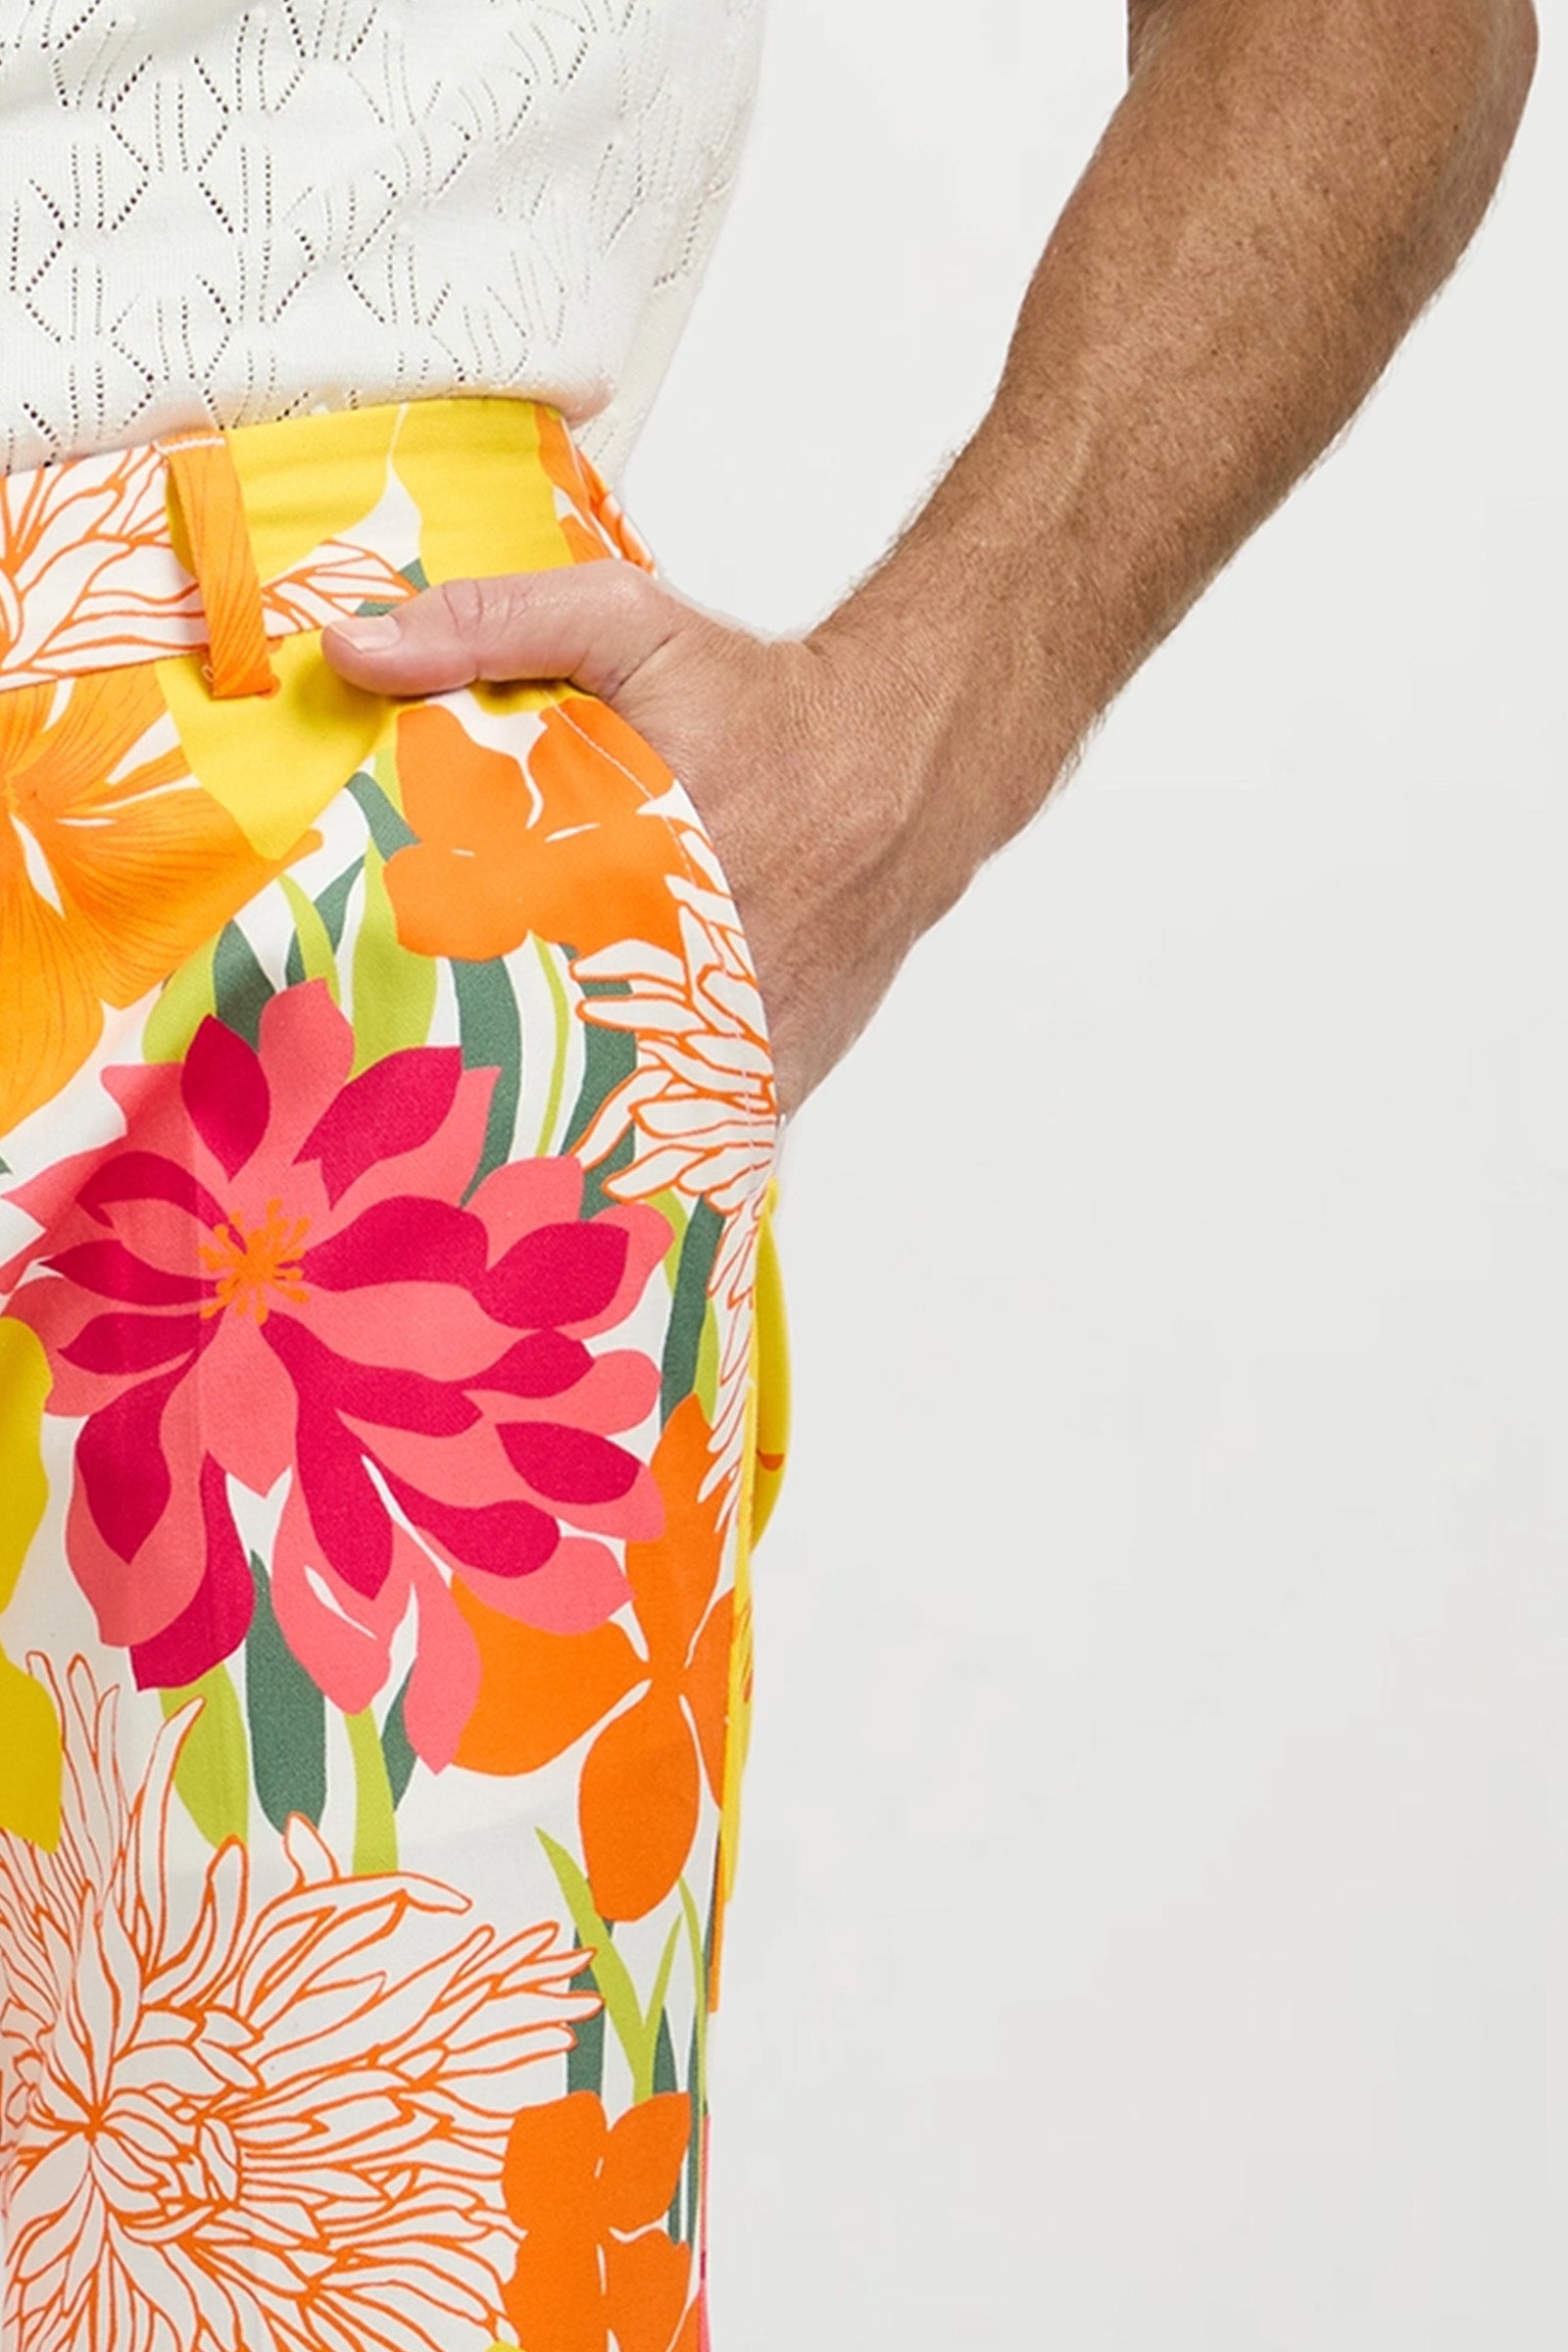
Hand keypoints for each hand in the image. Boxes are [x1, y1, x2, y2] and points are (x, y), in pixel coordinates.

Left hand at [322, 567, 931, 1116]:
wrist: (905, 763)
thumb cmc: (760, 698)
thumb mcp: (626, 624)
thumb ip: (488, 627)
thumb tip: (353, 650)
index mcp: (641, 858)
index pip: (504, 946)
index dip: (428, 979)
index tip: (363, 995)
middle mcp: (702, 963)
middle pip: (553, 1047)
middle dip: (476, 1063)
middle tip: (397, 1076)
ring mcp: (747, 1034)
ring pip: (623, 1112)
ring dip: (552, 1120)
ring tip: (472, 1129)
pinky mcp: (778, 1075)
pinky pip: (694, 1136)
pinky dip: (640, 1142)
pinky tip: (576, 1143)